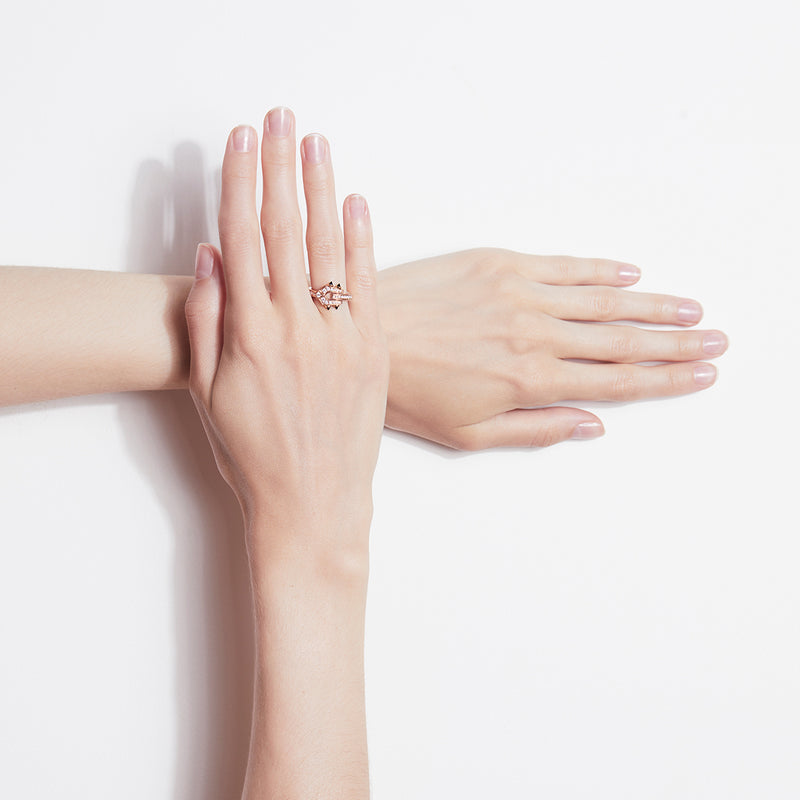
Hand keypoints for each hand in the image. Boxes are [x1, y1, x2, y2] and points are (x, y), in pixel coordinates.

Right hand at [184, 107, 388, 549]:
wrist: (312, 503)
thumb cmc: (253, 454)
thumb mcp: (206, 393)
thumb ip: (205, 320)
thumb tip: (211, 254)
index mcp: (249, 334)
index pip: (243, 237)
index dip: (242, 181)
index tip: (243, 139)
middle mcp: (296, 327)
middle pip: (287, 228)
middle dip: (283, 166)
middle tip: (284, 117)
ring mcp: (341, 338)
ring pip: (331, 246)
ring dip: (323, 187)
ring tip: (318, 142)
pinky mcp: (372, 352)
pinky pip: (370, 285)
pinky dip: (363, 240)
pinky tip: (356, 202)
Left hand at [377, 248, 727, 449]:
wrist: (356, 335)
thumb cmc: (405, 393)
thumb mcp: (468, 434)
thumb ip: (535, 430)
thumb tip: (593, 424)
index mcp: (529, 379)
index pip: (617, 380)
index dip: (665, 379)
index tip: (701, 375)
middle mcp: (534, 333)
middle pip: (623, 337)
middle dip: (676, 341)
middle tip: (716, 340)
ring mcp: (518, 292)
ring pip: (603, 299)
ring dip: (652, 303)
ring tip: (690, 309)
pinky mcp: (495, 261)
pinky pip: (561, 264)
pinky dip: (599, 268)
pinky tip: (628, 271)